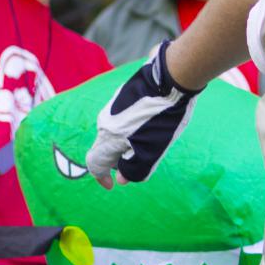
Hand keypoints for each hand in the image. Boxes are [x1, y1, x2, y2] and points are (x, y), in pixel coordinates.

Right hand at [85, 42, 199, 188]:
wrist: (170, 79)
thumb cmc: (161, 120)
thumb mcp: (150, 153)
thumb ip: (134, 170)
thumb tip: (122, 179)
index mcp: (108, 138)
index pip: (94, 163)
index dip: (101, 178)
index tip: (112, 185)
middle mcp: (105, 121)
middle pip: (105, 148)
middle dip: (118, 160)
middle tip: (139, 163)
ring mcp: (113, 105)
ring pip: (115, 132)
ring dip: (127, 143)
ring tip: (151, 142)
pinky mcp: (124, 94)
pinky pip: (123, 119)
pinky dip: (132, 128)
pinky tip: (153, 124)